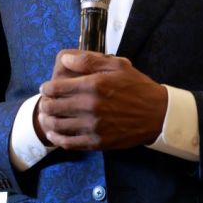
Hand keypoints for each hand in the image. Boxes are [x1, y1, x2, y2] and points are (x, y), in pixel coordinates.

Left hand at [36, 49, 167, 150]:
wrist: (158, 114)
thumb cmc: (137, 87)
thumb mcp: (117, 65)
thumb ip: (89, 60)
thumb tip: (66, 59)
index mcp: (94, 85)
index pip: (57, 88)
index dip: (47, 88)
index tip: (46, 88)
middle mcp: (91, 107)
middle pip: (53, 107)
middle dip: (45, 103)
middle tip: (45, 102)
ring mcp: (94, 127)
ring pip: (58, 126)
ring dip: (47, 121)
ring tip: (46, 117)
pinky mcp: (98, 142)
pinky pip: (70, 143)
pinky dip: (58, 139)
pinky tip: (55, 134)